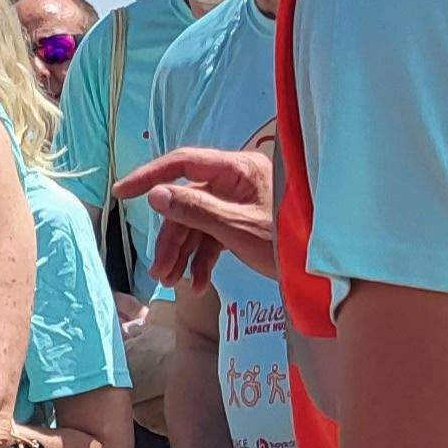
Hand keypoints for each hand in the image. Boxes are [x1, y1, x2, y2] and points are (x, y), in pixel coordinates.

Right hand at [118, 146, 277, 292]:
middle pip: (186, 202)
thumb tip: (157, 195)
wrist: (325, 269)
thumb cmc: (288, 240)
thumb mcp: (237, 228)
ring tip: (173, 282)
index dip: (150, 176)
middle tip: (159, 271)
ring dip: (182, 254)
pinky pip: (212, 237)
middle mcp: (235, 181)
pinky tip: (196, 283)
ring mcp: (238, 203)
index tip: (123, 192)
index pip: (183, 164)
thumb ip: (195, 210)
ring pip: (196, 223)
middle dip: (170, 238)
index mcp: (237, 169)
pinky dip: (202, 259)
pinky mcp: (242, 223)